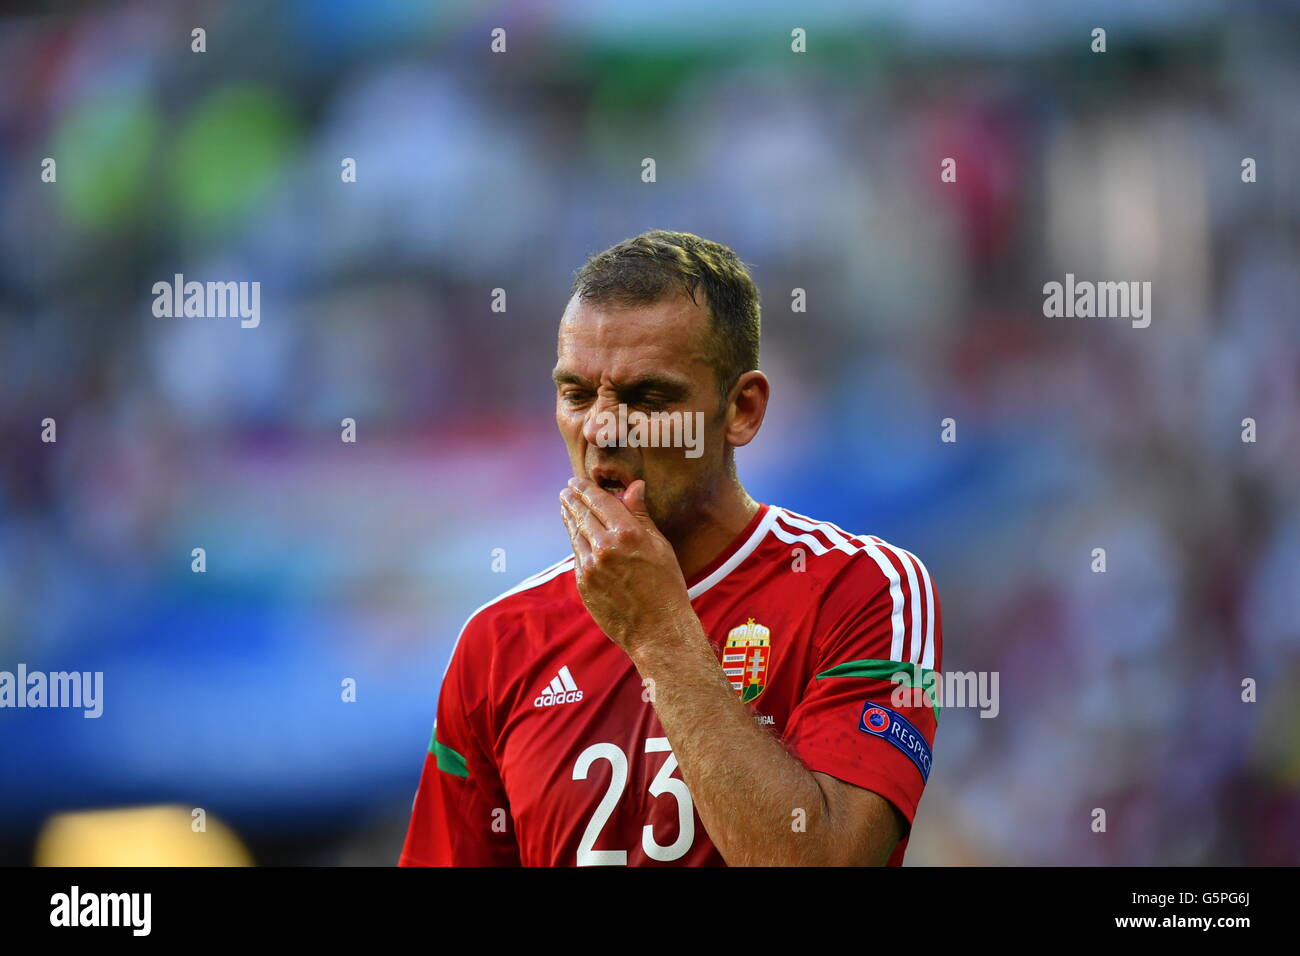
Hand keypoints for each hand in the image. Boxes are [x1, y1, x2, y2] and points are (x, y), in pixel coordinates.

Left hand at [559, 477, 693, 654]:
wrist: (658, 630)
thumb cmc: (667, 587)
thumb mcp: (660, 546)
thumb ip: (641, 515)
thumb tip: (634, 486)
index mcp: (627, 534)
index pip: (600, 501)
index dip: (586, 489)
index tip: (577, 481)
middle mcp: (605, 547)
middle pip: (582, 515)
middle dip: (573, 500)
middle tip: (566, 490)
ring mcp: (591, 567)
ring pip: (575, 535)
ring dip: (569, 518)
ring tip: (565, 507)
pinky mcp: (584, 585)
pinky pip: (577, 556)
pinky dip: (575, 542)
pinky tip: (575, 535)